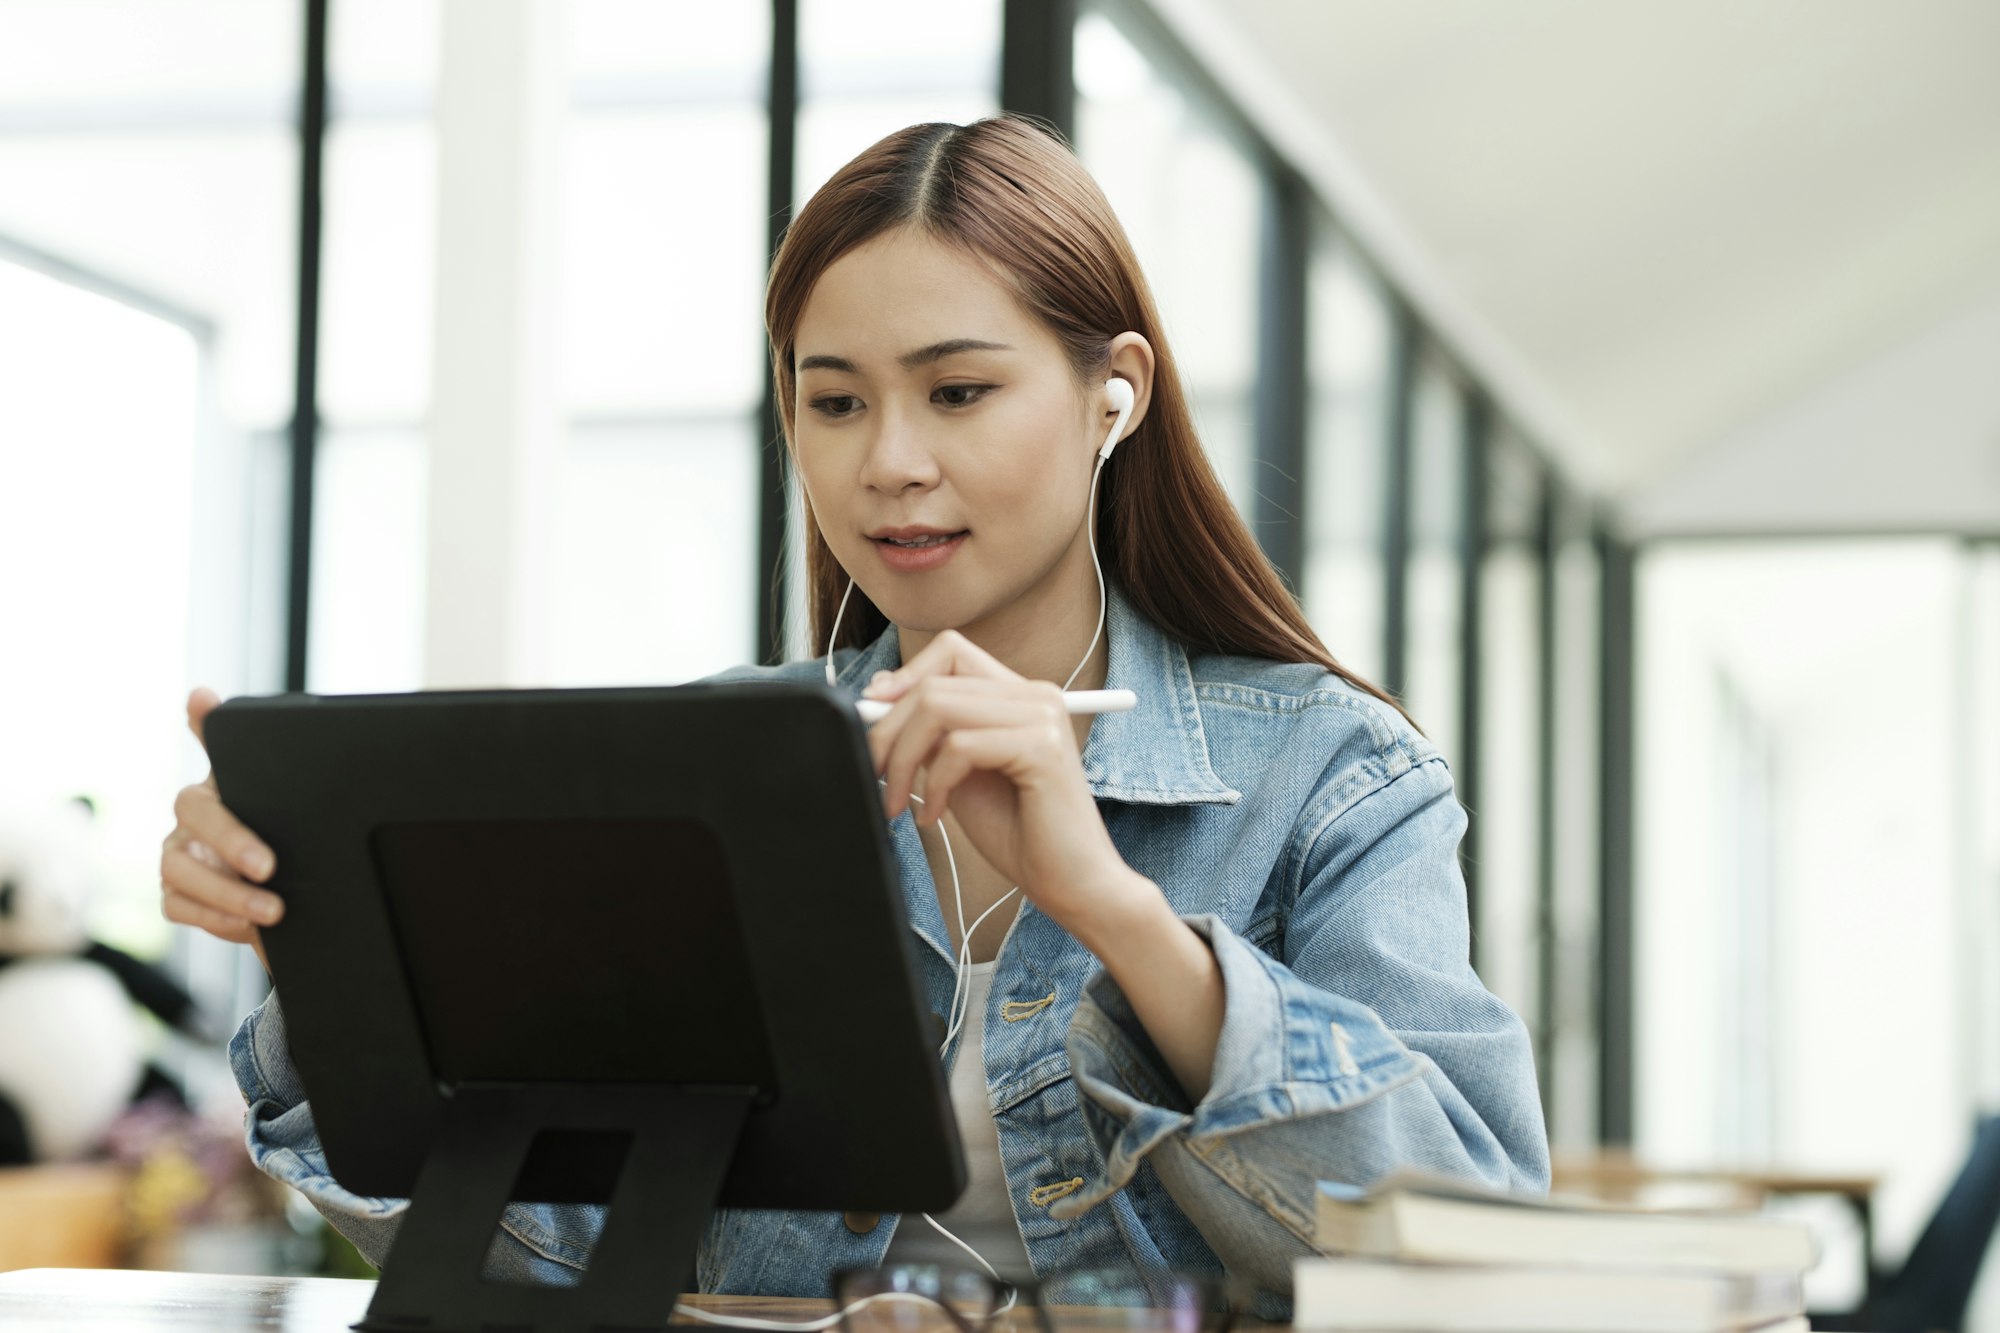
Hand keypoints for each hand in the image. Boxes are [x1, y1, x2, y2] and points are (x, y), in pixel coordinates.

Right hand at [160, 687, 279, 971]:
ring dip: (226, 896)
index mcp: (220, 788)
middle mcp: (191, 819)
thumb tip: (231, 702)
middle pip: (192, 816)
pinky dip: (216, 919)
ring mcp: (178, 857)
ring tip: (273, 911)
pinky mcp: (177, 896)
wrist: (293, 898)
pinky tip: (251, 926)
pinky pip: (180, 908)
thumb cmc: (290, 841)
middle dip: (231, 842)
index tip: (205, 702)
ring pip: (179, 872)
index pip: (211, 747)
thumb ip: (284, 767)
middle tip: (270, 867)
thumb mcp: (297, 806)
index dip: (203, 722)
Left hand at [864, 631, 1146, 931]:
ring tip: (898, 801)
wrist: (1071, 882)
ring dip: (903, 758)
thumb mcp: (960, 771)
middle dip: (886, 730)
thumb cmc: (1019, 833)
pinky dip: (934, 784)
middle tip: (875, 774)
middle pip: (933, 683)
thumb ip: (933, 732)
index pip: (950, 651)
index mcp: (1019, 696)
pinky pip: (959, 747)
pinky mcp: (1042, 747)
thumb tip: (880, 694)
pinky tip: (935, 815)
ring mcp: (1042, 716)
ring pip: (937, 707)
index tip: (873, 716)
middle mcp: (1035, 695)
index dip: (904, 678)